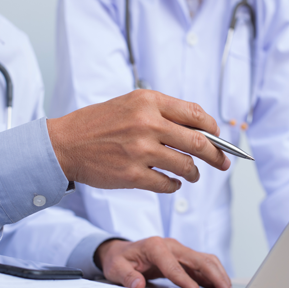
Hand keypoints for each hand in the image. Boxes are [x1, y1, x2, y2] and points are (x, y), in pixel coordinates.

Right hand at [47, 90, 230, 192]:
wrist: (65, 144)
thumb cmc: (98, 124)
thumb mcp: (130, 104)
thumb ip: (162, 113)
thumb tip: (199, 129)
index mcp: (148, 101)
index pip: (195, 114)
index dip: (213, 128)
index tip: (218, 137)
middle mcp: (147, 123)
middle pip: (198, 142)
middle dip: (217, 155)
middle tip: (224, 162)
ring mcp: (140, 151)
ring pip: (186, 165)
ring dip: (195, 173)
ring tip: (193, 175)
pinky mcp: (132, 175)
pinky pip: (167, 184)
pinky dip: (175, 186)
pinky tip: (173, 183)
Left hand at [94, 237, 235, 287]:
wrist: (121, 250)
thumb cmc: (120, 259)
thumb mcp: (115, 268)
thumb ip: (127, 276)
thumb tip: (138, 285)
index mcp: (155, 246)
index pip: (175, 267)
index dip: (188, 282)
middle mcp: (171, 245)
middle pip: (199, 259)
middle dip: (216, 276)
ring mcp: (179, 250)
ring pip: (205, 260)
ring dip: (219, 275)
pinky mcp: (183, 257)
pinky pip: (202, 264)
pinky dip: (214, 274)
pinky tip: (221, 286)